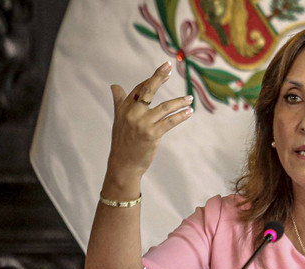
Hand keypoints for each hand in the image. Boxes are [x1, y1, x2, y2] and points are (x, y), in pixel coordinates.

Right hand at [106, 61, 193, 187]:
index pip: (140, 88)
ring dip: (179, 102)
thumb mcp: (118, 119)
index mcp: (124, 108)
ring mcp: (142, 123)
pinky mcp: (152, 134)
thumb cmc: (122, 142)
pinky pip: (170, 122)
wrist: (123, 164)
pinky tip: (189, 112)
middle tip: (169, 66)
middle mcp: (132, 113)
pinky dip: (181, 116)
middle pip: (148, 89)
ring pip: (165, 107)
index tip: (165, 71)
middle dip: (159, 76)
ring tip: (190, 98)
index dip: (153, 79)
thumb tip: (114, 85)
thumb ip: (119, 101)